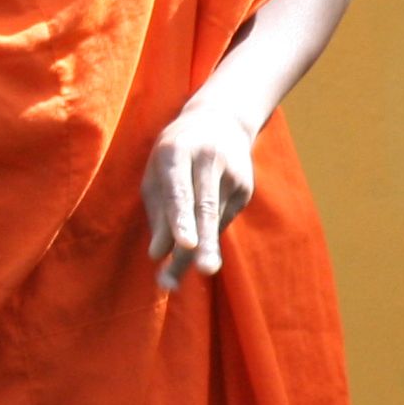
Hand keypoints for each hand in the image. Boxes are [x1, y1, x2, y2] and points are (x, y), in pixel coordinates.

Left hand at [142, 103, 258, 290]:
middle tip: (205, 271)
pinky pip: (221, 220)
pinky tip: (194, 232)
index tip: (185, 244)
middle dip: (205, 242)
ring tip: (168, 283)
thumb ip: (158, 212)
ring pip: (214, 222)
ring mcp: (233, 175)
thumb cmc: (176, 152)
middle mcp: (209, 161)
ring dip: (194, 255)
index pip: (181, 190)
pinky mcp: (245, 189)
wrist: (222, 121)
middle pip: (206, 208)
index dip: (182, 219)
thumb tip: (158, 253)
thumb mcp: (157, 173)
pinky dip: (204, 235)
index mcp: (178, 151)